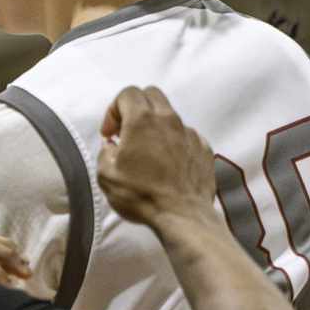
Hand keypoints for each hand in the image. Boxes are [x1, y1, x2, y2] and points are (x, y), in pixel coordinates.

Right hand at [97, 86, 217, 228]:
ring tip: (148, 151)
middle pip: (151, 94)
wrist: (183, 216)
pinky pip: (187, 135)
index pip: (127, 93)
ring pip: (171, 115)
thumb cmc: (143, 197)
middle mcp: (169, 121)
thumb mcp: (107, 177)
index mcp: (142, 121)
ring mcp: (189, 134)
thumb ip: (105, 154)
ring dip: (156, 125)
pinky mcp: (204, 148)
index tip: (110, 132)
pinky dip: (175, 142)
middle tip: (127, 131)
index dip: (114, 109)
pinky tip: (168, 163)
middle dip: (136, 107)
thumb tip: (111, 147)